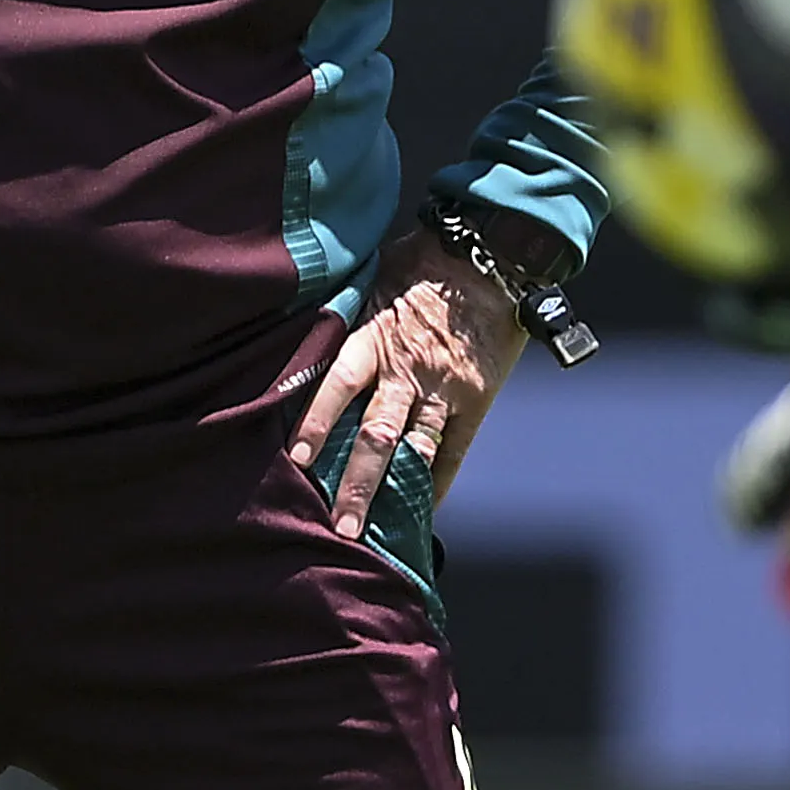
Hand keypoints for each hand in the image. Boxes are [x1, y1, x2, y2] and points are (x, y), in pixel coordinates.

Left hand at [289, 228, 525, 540]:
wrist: (492, 256)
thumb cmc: (422, 262)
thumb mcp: (373, 278)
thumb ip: (343, 315)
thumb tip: (300, 340)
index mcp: (377, 336)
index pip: (340, 384)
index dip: (317, 422)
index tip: (297, 460)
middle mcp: (408, 369)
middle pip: (378, 434)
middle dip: (356, 483)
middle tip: (339, 525)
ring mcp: (444, 388)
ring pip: (416, 450)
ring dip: (392, 493)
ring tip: (371, 532)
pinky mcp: (475, 399)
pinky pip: (454, 450)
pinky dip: (437, 483)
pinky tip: (422, 512)